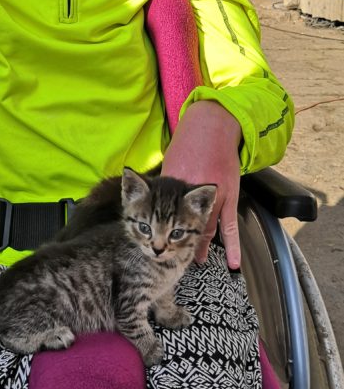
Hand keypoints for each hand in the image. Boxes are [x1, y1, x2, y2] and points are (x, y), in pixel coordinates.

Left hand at [161, 100, 241, 268]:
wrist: (214, 125)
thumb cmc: (189, 141)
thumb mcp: (169, 162)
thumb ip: (165, 185)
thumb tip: (161, 201)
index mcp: (173, 186)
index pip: (163, 214)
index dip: (159, 229)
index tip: (155, 240)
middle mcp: (191, 194)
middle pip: (184, 224)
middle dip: (179, 242)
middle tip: (173, 255)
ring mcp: (213, 197)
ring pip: (206, 228)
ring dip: (200, 245)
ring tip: (196, 259)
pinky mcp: (230, 197)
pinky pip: (230, 227)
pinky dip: (232, 246)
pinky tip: (233, 263)